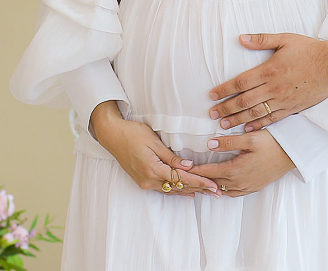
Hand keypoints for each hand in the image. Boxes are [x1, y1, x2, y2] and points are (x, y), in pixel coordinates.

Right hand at [90, 102, 218, 195]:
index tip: (213, 186)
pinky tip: (188, 192)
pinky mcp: (143, 180)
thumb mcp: (153, 141)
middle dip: (199, 189)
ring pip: (172, 190)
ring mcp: (145, 182)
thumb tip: (188, 166)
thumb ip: (171, 157)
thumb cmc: (132, 133)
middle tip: (217, 193)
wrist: (111, 135)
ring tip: (207, 193)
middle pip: (179, 188)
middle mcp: (149, 180)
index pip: (182, 179)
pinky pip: (164, 188)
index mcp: (153, 169)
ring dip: (190, 191)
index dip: (199, 182)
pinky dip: (178, 190)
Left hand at [190, 130, 294, 196]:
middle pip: (214, 184)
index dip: (195, 170)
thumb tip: (210, 144)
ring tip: (200, 181)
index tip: (182, 169)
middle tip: (186, 176)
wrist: (292, 154)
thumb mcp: (250, 138)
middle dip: (200, 179)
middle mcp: (241, 182)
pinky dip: (224, 190)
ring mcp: (248, 186)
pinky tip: (221, 186)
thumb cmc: (272, 143)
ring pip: (223, 190)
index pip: (209, 172)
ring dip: (211, 186)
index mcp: (237, 170)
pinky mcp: (255, 187)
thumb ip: (229, 142)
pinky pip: (234, 193)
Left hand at [208, 34, 327, 131]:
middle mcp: (274, 87)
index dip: (224, 90)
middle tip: (212, 114)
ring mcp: (283, 100)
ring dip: (237, 119)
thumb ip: (261, 39)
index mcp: (269, 70)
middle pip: (244, 101)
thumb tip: (240, 38)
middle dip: (226, 108)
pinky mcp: (293, 108)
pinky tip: (248, 128)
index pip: (240, 83)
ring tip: (224, 125)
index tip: (211, 96)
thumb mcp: (284, 39)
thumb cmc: (309, 49)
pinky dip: (258, 124)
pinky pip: (272, 119)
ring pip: (256, 113)